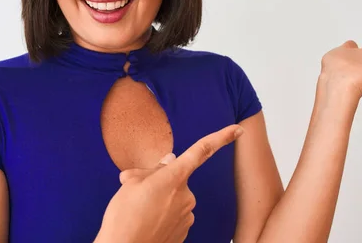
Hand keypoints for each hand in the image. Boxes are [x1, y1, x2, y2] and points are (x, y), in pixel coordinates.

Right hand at [95, 124, 244, 242]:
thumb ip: (152, 169)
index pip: (202, 151)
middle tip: (137, 194)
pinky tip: (146, 223)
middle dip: (159, 182)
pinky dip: (161, 216)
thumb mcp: (129, 183)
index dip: (222, 138)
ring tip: (138, 212)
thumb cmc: (123, 218)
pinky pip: (174, 215)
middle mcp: (186, 195)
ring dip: (159, 200)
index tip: (238, 130)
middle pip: (176, 179)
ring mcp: (187, 216)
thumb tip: (168, 161)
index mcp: (174, 177)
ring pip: (173, 198)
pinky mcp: (184, 232)